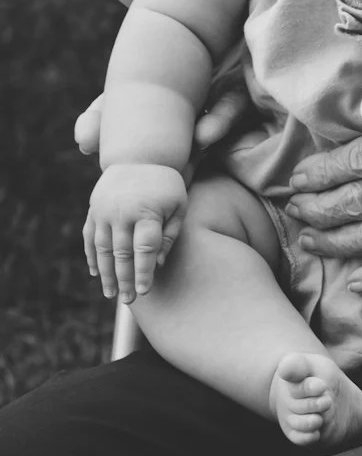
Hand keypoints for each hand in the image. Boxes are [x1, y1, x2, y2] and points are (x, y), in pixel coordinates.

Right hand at [74, 0, 253, 157]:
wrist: (288, 11)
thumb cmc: (232, 0)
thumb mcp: (187, 1)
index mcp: (168, 70)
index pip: (126, 100)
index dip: (102, 119)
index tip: (83, 138)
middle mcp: (190, 91)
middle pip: (155, 122)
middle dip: (132, 142)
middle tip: (106, 160)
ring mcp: (220, 103)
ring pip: (192, 126)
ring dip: (182, 136)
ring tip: (179, 138)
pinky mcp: (254, 110)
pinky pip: (232, 122)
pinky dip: (218, 125)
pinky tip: (209, 133)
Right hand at [84, 162, 187, 303]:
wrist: (139, 155)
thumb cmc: (166, 184)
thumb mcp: (179, 204)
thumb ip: (170, 234)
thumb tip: (159, 264)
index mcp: (147, 211)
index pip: (144, 249)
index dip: (144, 271)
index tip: (145, 291)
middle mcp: (122, 213)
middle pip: (122, 253)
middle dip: (125, 280)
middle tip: (129, 300)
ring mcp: (104, 211)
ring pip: (102, 249)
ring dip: (106, 274)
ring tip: (111, 294)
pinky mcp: (94, 210)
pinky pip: (89, 237)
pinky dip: (91, 257)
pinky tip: (97, 274)